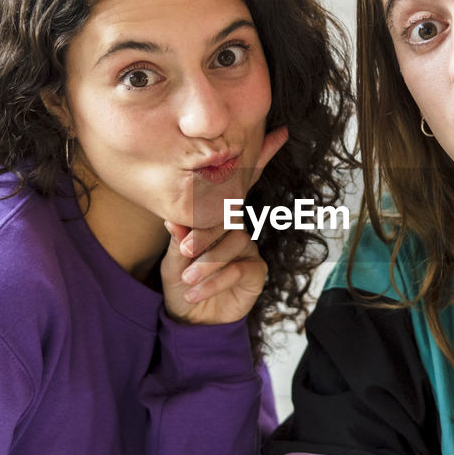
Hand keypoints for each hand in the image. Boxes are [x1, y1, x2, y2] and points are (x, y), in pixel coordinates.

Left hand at [161, 127, 287, 324]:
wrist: (191, 321)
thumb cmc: (182, 284)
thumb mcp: (173, 259)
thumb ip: (179, 236)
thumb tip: (175, 217)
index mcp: (217, 217)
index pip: (234, 187)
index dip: (259, 159)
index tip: (280, 134)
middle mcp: (235, 227)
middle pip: (228, 215)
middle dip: (206, 234)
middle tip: (184, 250)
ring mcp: (248, 247)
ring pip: (232, 243)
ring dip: (207, 263)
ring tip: (187, 278)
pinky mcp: (256, 270)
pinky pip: (239, 266)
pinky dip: (215, 279)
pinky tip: (196, 291)